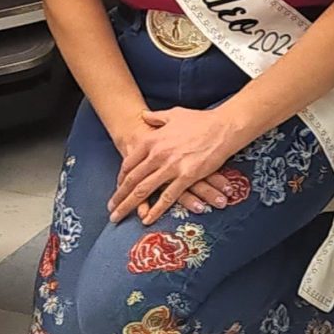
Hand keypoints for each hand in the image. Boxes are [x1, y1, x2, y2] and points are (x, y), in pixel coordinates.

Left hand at [108, 103, 248, 224]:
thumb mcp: (174, 114)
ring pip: (144, 190)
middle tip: (110, 209)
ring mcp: (171, 166)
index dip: (121, 177)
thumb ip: (156, 118)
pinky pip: (167, 196)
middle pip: (132, 179)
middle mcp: (157, 154)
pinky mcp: (186, 176)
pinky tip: (146, 219)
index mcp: (152, 139)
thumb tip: (143, 115)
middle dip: (119, 196)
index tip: (118, 187)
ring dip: (129, 205)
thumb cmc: (199, 120)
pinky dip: (155, 209)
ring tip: (119, 217)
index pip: (130, 162)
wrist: (223, 127)